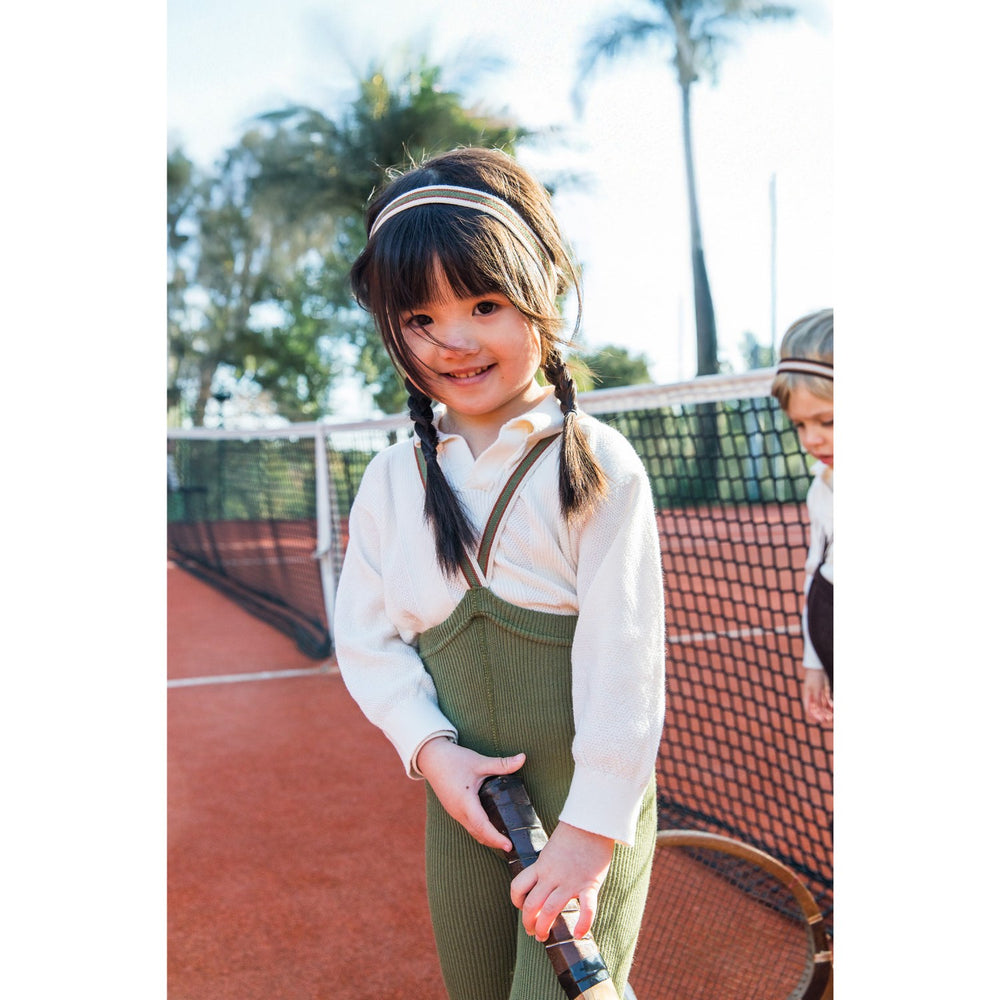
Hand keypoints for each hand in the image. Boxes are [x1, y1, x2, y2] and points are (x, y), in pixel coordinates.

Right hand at [416, 737, 525, 851]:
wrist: (431, 758)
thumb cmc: (454, 760)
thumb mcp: (479, 761)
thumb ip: (502, 763)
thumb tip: (523, 758)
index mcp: (465, 802)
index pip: (482, 826)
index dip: (496, 838)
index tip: (509, 846)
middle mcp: (458, 812)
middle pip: (478, 834)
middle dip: (494, 842)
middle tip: (513, 846)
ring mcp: (454, 812)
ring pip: (472, 831)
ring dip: (487, 838)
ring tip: (504, 839)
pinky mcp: (453, 809)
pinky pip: (468, 825)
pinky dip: (480, 830)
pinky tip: (491, 826)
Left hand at [510, 821, 613, 941]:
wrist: (592, 822)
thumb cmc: (574, 833)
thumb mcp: (553, 848)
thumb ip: (549, 865)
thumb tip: (547, 876)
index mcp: (541, 865)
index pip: (518, 886)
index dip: (516, 901)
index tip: (522, 907)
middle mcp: (552, 875)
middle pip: (532, 905)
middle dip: (529, 923)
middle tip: (533, 932)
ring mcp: (570, 881)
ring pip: (550, 910)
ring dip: (544, 927)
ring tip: (544, 937)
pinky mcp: (590, 884)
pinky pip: (587, 908)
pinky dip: (583, 923)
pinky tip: (579, 934)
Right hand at [803, 670, 832, 723]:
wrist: (818, 667)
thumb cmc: (814, 677)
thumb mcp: (816, 689)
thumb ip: (817, 701)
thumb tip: (818, 712)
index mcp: (807, 699)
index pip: (810, 711)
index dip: (816, 717)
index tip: (822, 720)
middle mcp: (812, 699)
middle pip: (818, 711)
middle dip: (824, 716)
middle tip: (830, 719)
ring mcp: (818, 696)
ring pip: (823, 708)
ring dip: (828, 712)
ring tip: (834, 716)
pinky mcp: (824, 693)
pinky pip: (827, 702)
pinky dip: (831, 706)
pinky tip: (834, 709)